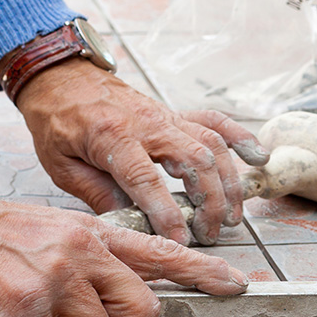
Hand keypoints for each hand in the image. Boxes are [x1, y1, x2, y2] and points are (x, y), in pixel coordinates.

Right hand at [0, 159, 247, 316]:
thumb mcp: (47, 233)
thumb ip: (85, 264)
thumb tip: (111, 313)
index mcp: (91, 235)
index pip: (160, 251)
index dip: (202, 273)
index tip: (237, 287)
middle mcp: (82, 252)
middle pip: (143, 312)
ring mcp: (54, 277)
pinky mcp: (21, 306)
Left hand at [13, 57, 268, 245]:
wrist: (61, 77)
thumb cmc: (57, 122)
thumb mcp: (62, 165)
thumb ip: (98, 193)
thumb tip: (132, 222)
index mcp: (113, 137)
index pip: (146, 180)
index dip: (166, 213)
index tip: (179, 239)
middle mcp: (148, 123)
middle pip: (194, 161)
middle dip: (209, 202)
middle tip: (209, 233)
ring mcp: (166, 117)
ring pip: (212, 145)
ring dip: (228, 183)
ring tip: (231, 217)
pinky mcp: (175, 114)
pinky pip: (215, 121)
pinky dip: (241, 138)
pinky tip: (259, 158)